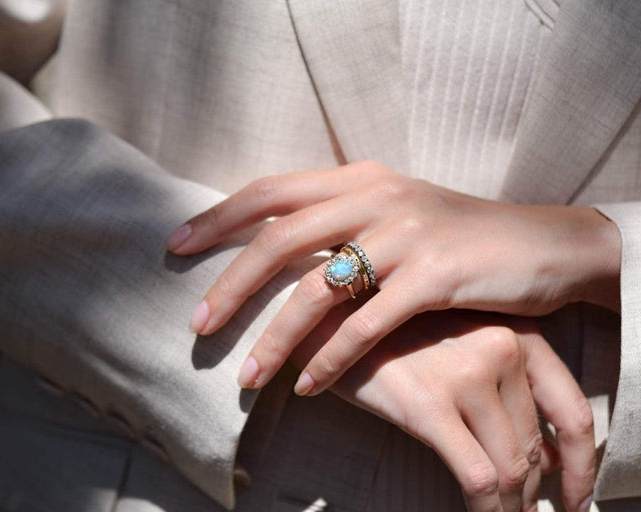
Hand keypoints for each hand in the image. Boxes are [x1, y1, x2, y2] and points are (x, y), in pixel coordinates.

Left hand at [166, 161, 619, 394]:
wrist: (544, 243)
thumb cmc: (457, 234)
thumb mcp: (395, 212)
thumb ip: (340, 221)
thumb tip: (273, 249)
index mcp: (359, 178)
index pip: (271, 191)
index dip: (218, 217)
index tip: (176, 245)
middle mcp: (376, 197)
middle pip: (279, 240)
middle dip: (231, 286)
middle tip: (197, 326)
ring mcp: (407, 234)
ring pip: (317, 290)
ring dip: (274, 339)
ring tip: (246, 378)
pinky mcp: (436, 276)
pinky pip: (366, 325)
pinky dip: (331, 360)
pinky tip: (308, 386)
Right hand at [294, 309, 594, 511]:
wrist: (324, 311)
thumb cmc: (389, 332)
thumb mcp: (458, 344)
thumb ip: (504, 387)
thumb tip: (544, 455)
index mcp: (515, 331)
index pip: (572, 411)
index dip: (581, 465)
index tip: (574, 496)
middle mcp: (500, 347)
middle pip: (534, 445)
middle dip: (529, 491)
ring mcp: (467, 374)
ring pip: (510, 466)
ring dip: (509, 506)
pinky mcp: (429, 404)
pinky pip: (476, 476)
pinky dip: (485, 509)